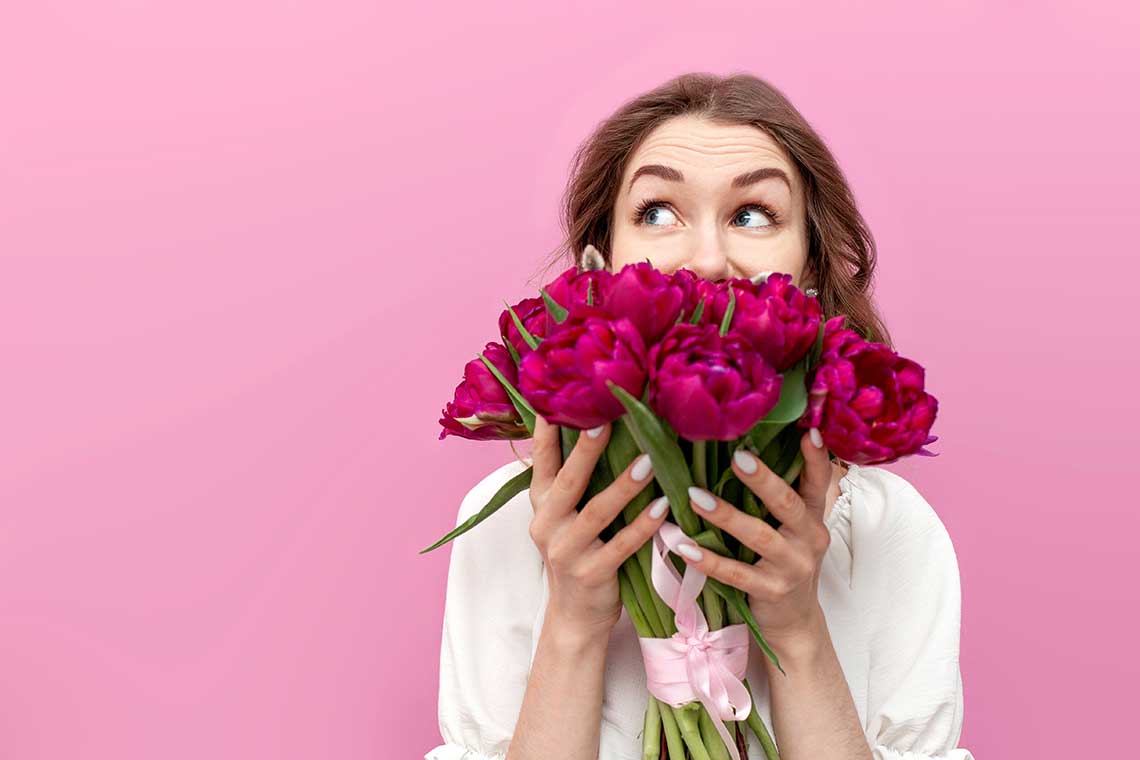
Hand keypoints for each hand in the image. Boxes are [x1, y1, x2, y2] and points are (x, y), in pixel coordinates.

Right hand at [527, 415, 668, 639]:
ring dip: (623, 486)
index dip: (547, 430)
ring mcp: (566, 550)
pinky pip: (620, 546)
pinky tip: (662, 509)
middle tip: (605, 419)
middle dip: (586, 450)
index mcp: (541, 503)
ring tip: (649, 461)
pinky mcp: (591, 574)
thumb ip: (571, 481)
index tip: (557, 398)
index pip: (541, 459)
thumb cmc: (577, 554)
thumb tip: (595, 427)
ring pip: (596, 512)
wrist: (574, 617)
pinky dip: (642, 527)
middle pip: (568, 480)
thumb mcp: (563, 517)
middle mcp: (547, 523)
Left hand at [674, 430, 833, 647]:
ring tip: (694, 497)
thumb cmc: (786, 562)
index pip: (818, 482)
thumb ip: (780, 498)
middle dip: (762, 480)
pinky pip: (737, 574)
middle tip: (736, 457)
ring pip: (760, 537)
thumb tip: (744, 448)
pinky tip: (685, 548)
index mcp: (813, 517)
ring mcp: (792, 567)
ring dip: (726, 516)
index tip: (807, 431)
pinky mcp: (771, 591)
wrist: (794, 621)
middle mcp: (809, 539)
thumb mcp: (794, 530)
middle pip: (788, 504)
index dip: (815, 458)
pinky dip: (710, 561)